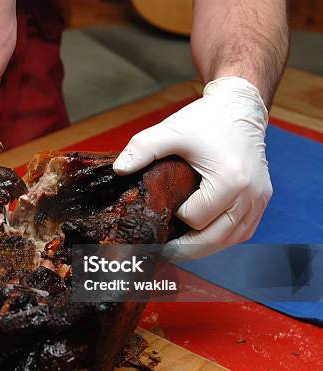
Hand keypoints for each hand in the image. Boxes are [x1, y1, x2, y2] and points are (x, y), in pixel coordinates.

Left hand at [113, 77, 271, 259]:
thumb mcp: (171, 130)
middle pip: (215, 238)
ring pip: (230, 240)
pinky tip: (198, 237)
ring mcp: (260, 200)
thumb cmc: (206, 119)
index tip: (161, 209)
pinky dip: (220, 238)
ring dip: (202, 248)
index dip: (174, 217)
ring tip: (176, 249)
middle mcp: (251, 195)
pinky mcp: (262, 201)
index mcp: (230, 180)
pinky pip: (241, 231)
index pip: (196, 218)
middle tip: (159, 253)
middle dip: (185, 250)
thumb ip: (143, 148)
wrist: (240, 107)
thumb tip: (118, 170)